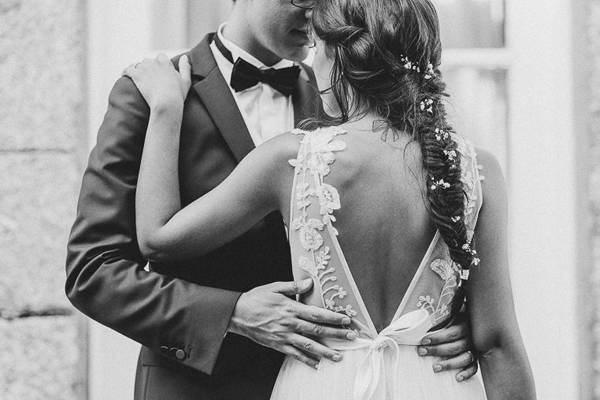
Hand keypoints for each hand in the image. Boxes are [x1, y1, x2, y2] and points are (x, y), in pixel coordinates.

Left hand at [123, 54, 191, 110]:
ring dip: (137, 69)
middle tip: (148, 78)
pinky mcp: (136, 75)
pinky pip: (127, 70)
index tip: (160, 72)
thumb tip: (184, 57)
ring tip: (137, 77)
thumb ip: (185, 67)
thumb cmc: (177, 95)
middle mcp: (154, 62)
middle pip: (148, 61)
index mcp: (165, 62)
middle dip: (148, 67)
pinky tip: (124, 75)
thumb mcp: (186, 81)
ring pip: (138, 65)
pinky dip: (125, 72)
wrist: (166, 104)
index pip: (161, 57)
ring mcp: (144, 68)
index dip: (160, 64)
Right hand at [228, 279, 357, 368]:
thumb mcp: (274, 287)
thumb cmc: (256, 298)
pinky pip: (294, 354)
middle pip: (317, 330)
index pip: (317, 314)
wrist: (237, 314)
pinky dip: (306, 360)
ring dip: (325, 351)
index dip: (333, 317)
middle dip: (336, 334)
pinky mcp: (277, 344)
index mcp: (291, 308)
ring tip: (339, 356)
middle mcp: (290, 323)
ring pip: (308, 346)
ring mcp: (284, 336)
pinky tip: (316, 364)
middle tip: (351, 337)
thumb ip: (294, 286)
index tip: (346, 320)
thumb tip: (310, 283)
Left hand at [417, 312, 477, 381]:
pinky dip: (467, 373)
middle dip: (437, 350)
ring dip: (449, 364)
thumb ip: (447, 309)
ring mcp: (475, 349)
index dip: (438, 337)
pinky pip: (474, 367)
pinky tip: (457, 377)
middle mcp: (471, 338)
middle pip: (455, 347)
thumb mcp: (456, 309)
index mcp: (466, 325)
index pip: (452, 333)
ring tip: (435, 368)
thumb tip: (431, 304)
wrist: (482, 317)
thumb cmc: (461, 314)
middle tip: (421, 352)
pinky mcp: (477, 358)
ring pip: (464, 358)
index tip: (424, 340)